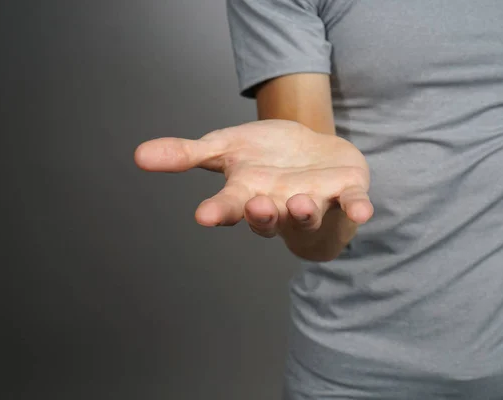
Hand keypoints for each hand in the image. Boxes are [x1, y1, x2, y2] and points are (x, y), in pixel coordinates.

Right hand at [134, 120, 372, 243]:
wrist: (308, 150)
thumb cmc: (264, 155)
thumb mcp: (224, 147)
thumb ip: (186, 154)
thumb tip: (138, 155)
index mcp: (247, 194)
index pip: (229, 207)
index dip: (218, 212)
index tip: (204, 216)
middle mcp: (279, 205)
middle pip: (268, 218)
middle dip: (263, 215)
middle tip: (256, 206)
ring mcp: (313, 202)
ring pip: (307, 215)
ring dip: (304, 212)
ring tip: (299, 202)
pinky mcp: (344, 194)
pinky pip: (352, 206)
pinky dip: (357, 210)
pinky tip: (363, 212)